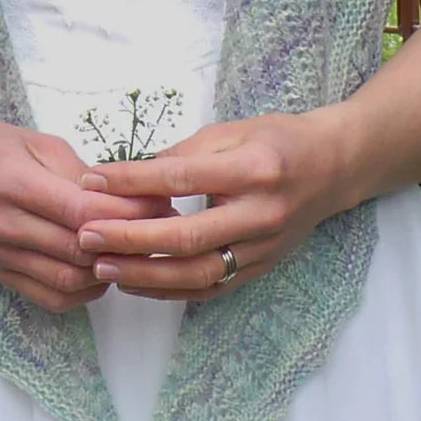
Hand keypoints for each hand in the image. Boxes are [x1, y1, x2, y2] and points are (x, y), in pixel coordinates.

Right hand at [0, 116, 174, 313]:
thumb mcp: (41, 143)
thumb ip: (82, 174)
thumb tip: (133, 198)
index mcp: (13, 182)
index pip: (80, 210)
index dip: (126, 212)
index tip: (159, 203)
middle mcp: (5, 225)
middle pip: (78, 250)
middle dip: (127, 242)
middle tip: (160, 229)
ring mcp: (2, 256)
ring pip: (69, 280)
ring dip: (109, 270)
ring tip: (136, 250)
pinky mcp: (3, 275)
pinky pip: (53, 298)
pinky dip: (85, 291)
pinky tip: (103, 271)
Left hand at [74, 108, 350, 300]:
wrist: (334, 168)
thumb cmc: (278, 140)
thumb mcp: (233, 130)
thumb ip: (184, 153)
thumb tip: (130, 174)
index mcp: (254, 169)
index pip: (181, 178)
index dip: (131, 180)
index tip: (91, 179)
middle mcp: (261, 214)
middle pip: (185, 236)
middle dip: (129, 239)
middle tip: (85, 235)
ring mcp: (264, 248)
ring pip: (196, 273)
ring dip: (143, 275)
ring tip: (101, 266)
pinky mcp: (261, 269)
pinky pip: (209, 288)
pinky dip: (168, 289)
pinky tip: (135, 283)